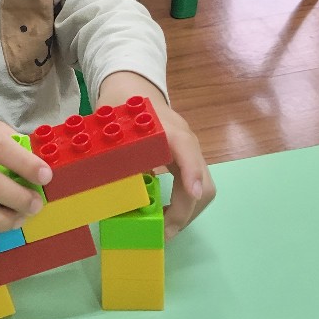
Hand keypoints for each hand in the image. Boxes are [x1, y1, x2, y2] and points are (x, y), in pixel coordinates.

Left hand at [96, 71, 214, 239]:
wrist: (132, 86)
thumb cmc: (122, 106)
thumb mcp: (114, 127)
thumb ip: (117, 154)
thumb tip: (115, 193)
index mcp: (168, 129)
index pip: (187, 149)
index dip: (191, 172)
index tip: (190, 195)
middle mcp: (186, 141)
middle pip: (204, 181)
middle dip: (187, 211)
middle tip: (164, 232)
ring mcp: (190, 151)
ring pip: (203, 188)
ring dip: (186, 212)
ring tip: (163, 229)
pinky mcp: (186, 159)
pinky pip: (193, 186)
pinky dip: (183, 204)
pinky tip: (165, 215)